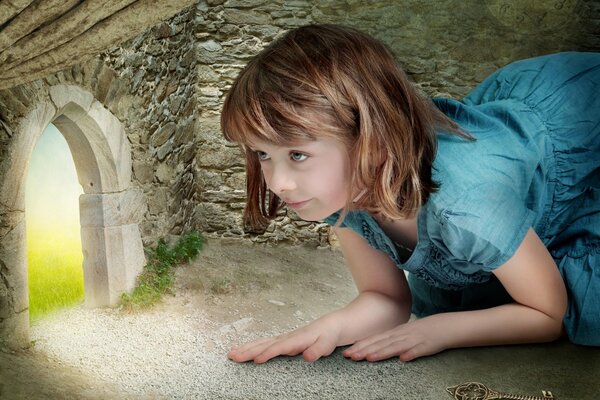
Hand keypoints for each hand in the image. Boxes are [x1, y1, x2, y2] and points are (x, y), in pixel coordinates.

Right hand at [227, 318, 341, 363]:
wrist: (335, 323)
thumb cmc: (331, 334)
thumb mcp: (328, 343)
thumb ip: (317, 350)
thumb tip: (306, 356)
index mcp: (297, 339)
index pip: (280, 347)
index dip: (268, 354)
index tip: (255, 360)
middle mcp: (288, 337)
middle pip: (265, 344)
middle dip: (248, 350)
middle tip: (232, 356)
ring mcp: (286, 338)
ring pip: (263, 343)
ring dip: (247, 348)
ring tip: (232, 353)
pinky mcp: (286, 340)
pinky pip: (266, 344)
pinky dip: (254, 346)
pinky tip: (247, 349)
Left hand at [342, 317, 447, 361]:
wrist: (444, 326)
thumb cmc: (421, 332)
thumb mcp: (402, 334)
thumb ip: (389, 341)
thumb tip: (373, 348)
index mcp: (394, 333)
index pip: (374, 339)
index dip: (360, 345)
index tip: (347, 352)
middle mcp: (401, 335)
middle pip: (380, 343)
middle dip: (364, 350)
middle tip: (349, 356)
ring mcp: (413, 340)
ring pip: (395, 347)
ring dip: (382, 352)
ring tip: (369, 358)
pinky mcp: (426, 346)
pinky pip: (418, 351)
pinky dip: (411, 354)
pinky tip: (403, 360)